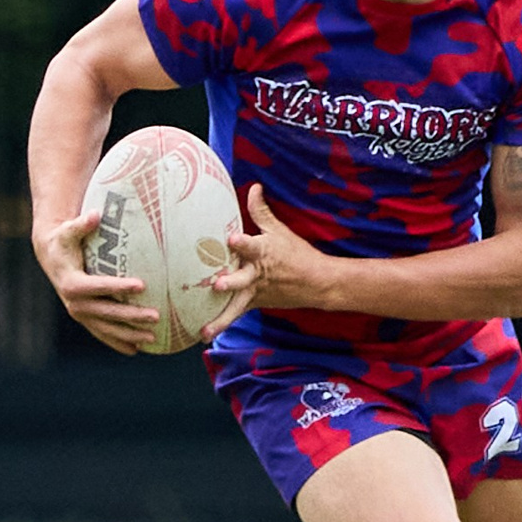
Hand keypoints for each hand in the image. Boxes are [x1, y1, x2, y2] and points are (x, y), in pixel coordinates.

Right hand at [33, 210, 160, 355]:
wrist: (51, 258)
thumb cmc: (64, 240)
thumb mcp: (69, 230)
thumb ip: (81, 224)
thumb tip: (95, 214)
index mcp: (71, 282)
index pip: (97, 286)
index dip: (117, 287)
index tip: (141, 285)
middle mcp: (74, 303)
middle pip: (105, 313)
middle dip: (130, 317)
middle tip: (155, 316)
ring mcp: (80, 314)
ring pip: (106, 328)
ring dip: (129, 335)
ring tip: (153, 339)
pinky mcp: (85, 319)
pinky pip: (103, 333)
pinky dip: (118, 342)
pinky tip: (137, 350)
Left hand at [209, 185, 329, 334]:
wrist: (317, 283)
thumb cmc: (296, 254)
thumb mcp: (279, 231)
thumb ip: (260, 212)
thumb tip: (254, 186)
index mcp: (263, 252)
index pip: (252, 245)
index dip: (242, 242)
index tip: (232, 239)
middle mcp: (257, 274)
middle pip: (242, 279)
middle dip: (230, 282)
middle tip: (218, 285)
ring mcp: (255, 292)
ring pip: (236, 306)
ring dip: (220, 318)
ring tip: (204, 331)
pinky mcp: (253, 303)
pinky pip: (235, 315)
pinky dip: (221, 324)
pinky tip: (203, 334)